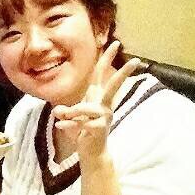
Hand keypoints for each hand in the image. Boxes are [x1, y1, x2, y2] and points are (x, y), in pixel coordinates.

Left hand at [53, 42, 144, 167]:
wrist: (90, 151)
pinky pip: (81, 125)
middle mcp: (104, 105)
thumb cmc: (82, 130)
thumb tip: (58, 111)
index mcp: (97, 97)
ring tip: (59, 116)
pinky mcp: (100, 129)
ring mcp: (105, 117)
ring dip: (71, 112)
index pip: (101, 75)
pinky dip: (68, 125)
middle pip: (113, 86)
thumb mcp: (72, 117)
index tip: (114, 43)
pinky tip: (61, 127)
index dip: (106, 59)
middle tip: (136, 60)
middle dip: (123, 74)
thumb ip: (66, 111)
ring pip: (87, 108)